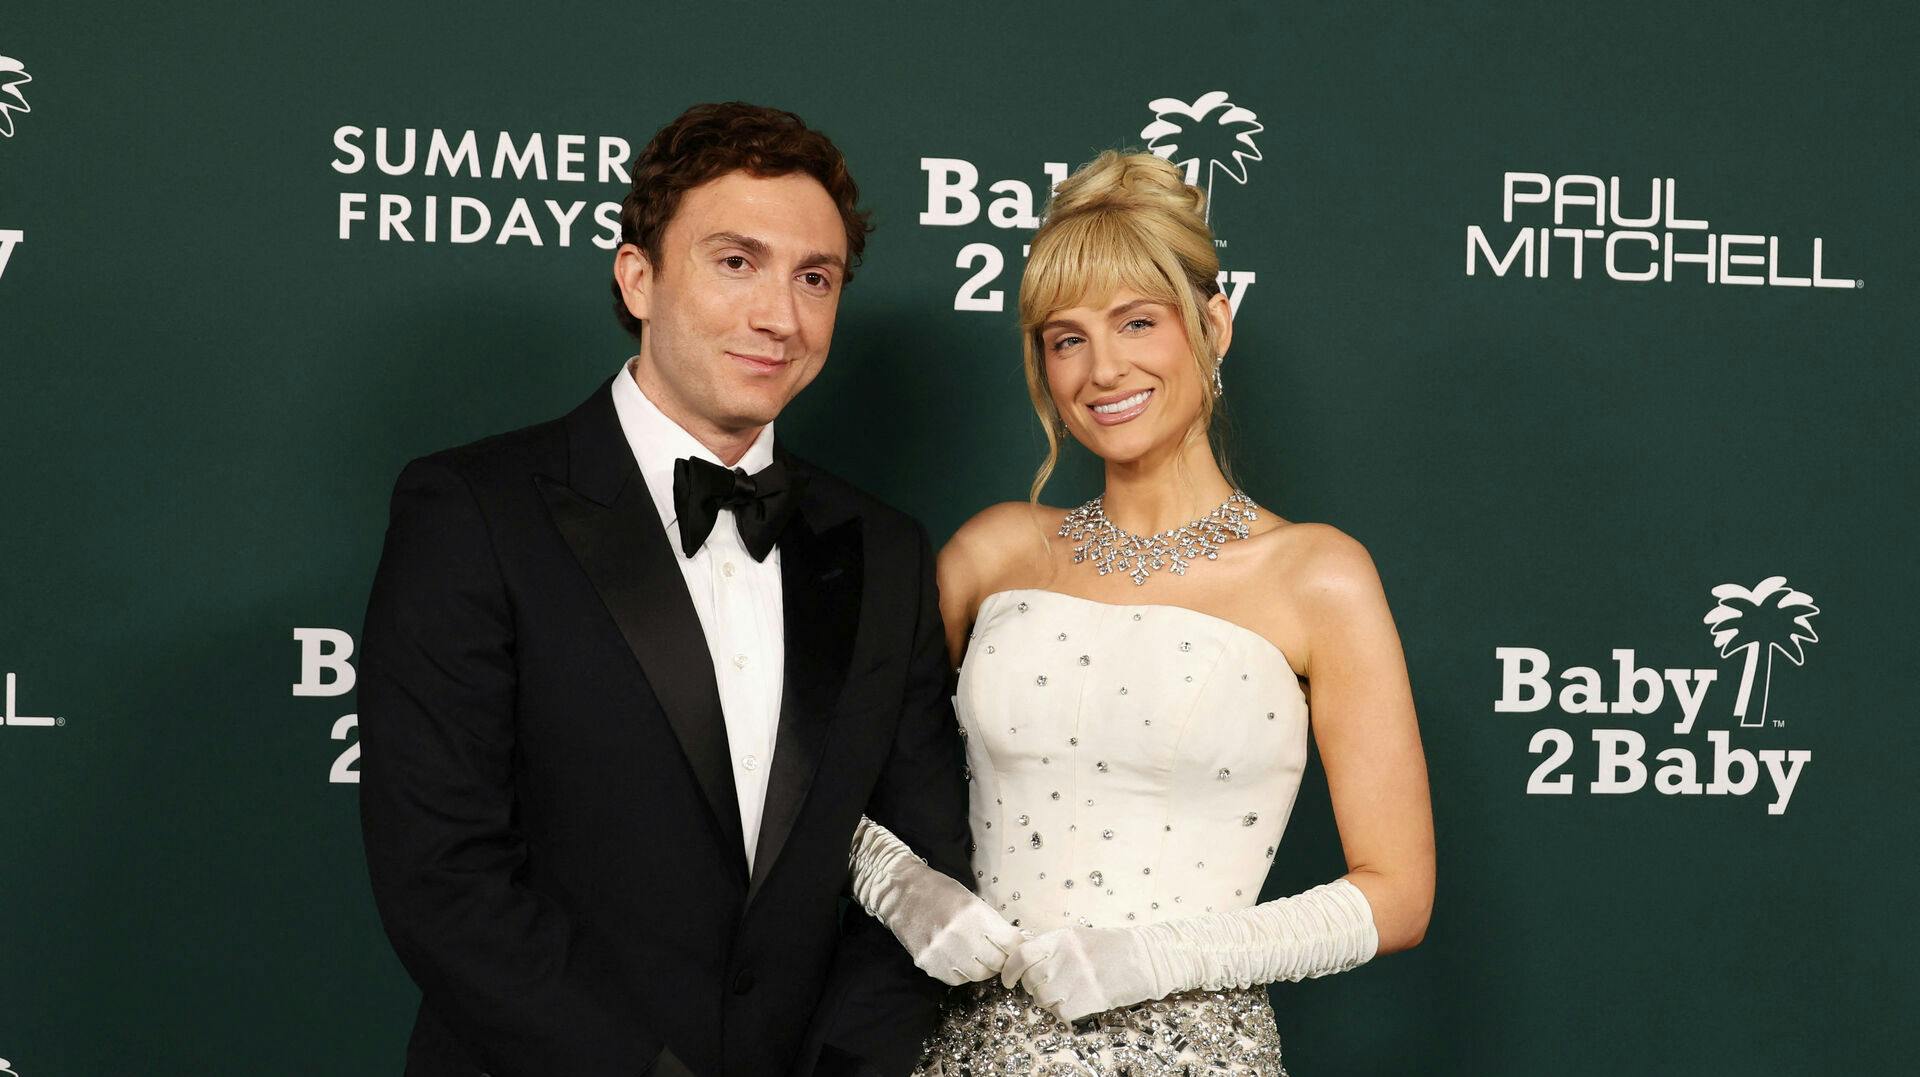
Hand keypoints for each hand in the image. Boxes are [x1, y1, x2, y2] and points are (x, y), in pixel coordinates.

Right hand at [847, 816, 1025, 984]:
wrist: (900, 892)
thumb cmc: (940, 891)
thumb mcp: (972, 899)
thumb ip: (993, 923)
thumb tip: (1017, 943)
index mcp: (974, 914)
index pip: (1010, 944)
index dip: (1016, 948)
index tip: (1016, 948)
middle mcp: (959, 935)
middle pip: (995, 964)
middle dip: (1000, 960)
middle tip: (997, 952)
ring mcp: (941, 952)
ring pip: (976, 975)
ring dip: (981, 967)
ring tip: (976, 954)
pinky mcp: (927, 964)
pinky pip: (955, 980)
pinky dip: (962, 973)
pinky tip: (958, 958)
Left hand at [999, 925, 1159, 1022]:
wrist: (1147, 960)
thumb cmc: (1114, 947)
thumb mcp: (1080, 937)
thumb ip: (1053, 946)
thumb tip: (1026, 959)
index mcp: (1062, 937)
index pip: (1022, 954)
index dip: (1010, 970)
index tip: (1008, 980)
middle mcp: (1065, 957)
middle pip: (1031, 980)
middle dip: (1034, 987)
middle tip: (1050, 986)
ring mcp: (1075, 979)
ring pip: (1043, 999)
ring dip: (1050, 1001)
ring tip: (1067, 994)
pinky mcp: (1087, 1000)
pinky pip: (1061, 1013)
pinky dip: (1065, 1012)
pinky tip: (1079, 1002)